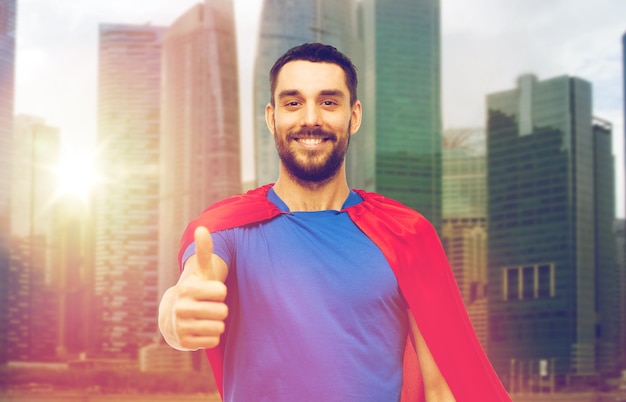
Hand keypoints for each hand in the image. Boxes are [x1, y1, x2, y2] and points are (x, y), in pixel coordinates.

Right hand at [170, 226, 228, 349]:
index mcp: (187, 289)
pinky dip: (210, 337)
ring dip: (216, 324)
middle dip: (219, 310)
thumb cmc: (195, 290)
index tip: (209, 292)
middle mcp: (181, 308)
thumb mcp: (200, 272)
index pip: (222, 292)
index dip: (220, 293)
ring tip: (204, 319)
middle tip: (207, 307)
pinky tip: (200, 330)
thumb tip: (202, 228)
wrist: (172, 316)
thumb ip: (204, 251)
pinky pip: (213, 341)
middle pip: (222, 311)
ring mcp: (181, 327)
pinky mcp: (184, 343)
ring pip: (219, 328)